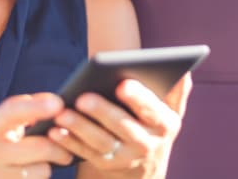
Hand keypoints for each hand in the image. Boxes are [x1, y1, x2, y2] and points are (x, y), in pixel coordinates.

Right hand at [0, 93, 73, 177]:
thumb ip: (21, 112)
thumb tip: (54, 102)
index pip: (12, 110)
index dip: (37, 105)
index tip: (59, 103)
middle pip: (39, 147)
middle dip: (60, 148)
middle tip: (67, 151)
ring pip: (42, 171)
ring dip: (47, 168)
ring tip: (39, 166)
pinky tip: (29, 177)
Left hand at [48, 73, 192, 178]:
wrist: (144, 166)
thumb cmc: (151, 123)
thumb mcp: (168, 111)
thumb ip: (175, 91)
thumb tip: (183, 70)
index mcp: (164, 124)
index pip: (152, 110)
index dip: (138, 98)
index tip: (122, 84)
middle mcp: (147, 144)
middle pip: (124, 128)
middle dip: (103, 112)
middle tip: (83, 97)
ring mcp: (125, 158)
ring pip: (101, 143)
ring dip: (80, 128)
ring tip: (63, 112)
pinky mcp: (104, 165)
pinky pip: (84, 153)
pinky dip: (69, 143)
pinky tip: (54, 130)